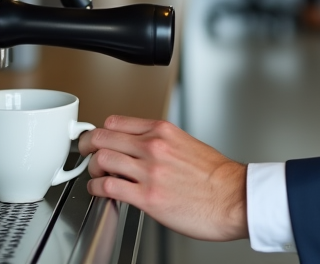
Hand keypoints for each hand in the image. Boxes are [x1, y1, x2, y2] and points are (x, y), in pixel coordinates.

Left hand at [78, 116, 248, 241]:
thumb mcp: (187, 144)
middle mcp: (153, 147)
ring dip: (92, 168)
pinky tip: (101, 191)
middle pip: (102, 136)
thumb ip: (162, 142)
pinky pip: (108, 186)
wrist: (234, 198)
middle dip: (87, 146)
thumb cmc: (217, 178)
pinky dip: (97, 188)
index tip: (96, 139)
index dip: (100, 131)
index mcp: (163, 131)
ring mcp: (149, 172)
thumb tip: (140, 147)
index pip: (116, 122)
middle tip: (84, 154)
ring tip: (95, 175)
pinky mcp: (148, 197)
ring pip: (101, 159)